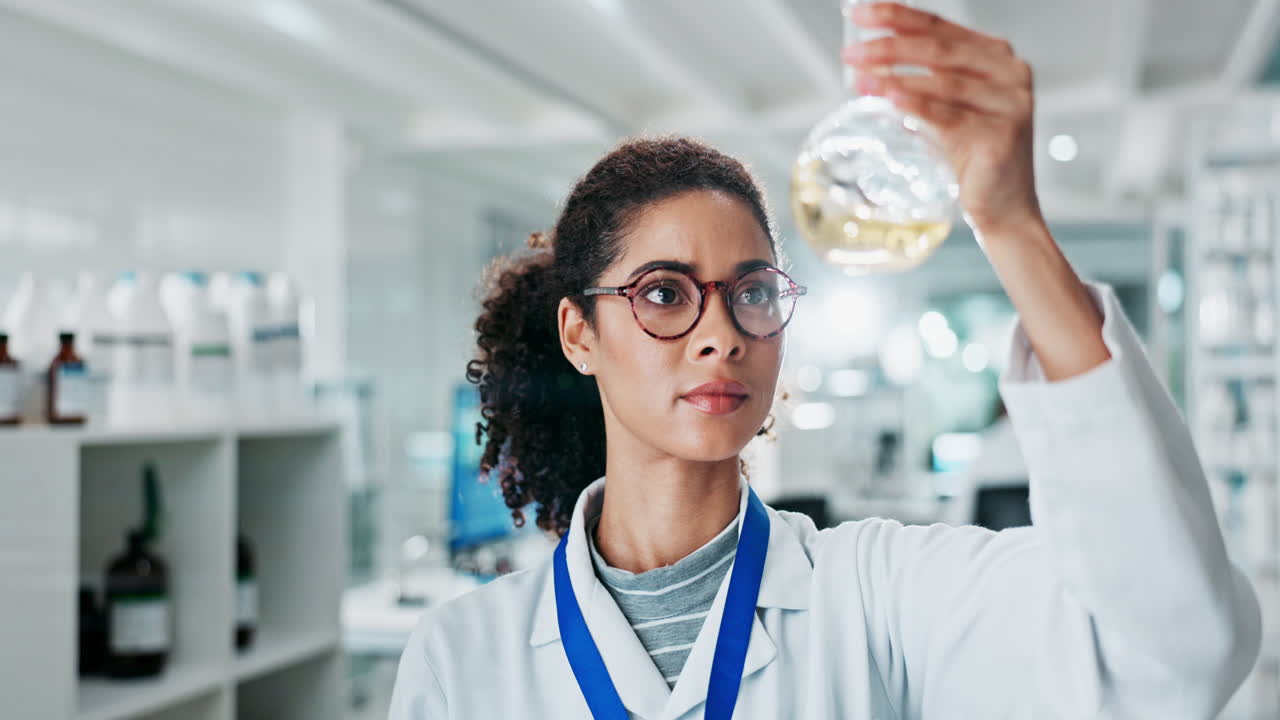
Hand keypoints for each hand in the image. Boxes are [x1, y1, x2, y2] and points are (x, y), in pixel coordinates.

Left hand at [842, 2, 1039, 238]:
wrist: (1003, 207)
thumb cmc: (969, 155)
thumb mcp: (942, 109)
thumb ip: (916, 84)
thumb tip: (864, 68)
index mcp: (995, 55)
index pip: (939, 26)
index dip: (897, 16)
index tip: (858, 11)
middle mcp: (1009, 72)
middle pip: (940, 49)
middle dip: (889, 46)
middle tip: (850, 52)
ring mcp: (1010, 102)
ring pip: (943, 82)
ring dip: (894, 78)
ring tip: (858, 80)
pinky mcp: (1002, 135)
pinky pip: (948, 116)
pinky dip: (916, 105)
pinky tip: (888, 99)